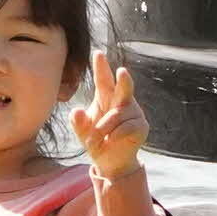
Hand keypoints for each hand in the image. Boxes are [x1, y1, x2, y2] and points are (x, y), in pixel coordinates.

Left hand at [74, 49, 149, 179]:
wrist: (110, 161)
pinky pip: (126, 128)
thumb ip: (77, 121)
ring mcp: (133, 112)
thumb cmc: (96, 140)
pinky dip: (115, 135)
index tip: (98, 54)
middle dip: (123, 80)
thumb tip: (75, 111)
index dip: (101, 67)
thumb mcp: (82, 131)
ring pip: (117, 116)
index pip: (103, 80)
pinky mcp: (141, 126)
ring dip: (103, 129)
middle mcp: (122, 101)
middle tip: (122, 71)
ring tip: (95, 140)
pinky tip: (110, 140)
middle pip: (123, 87)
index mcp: (106, 96)